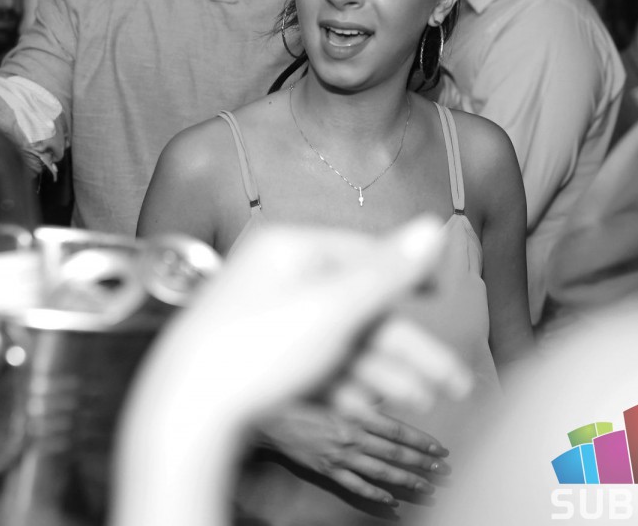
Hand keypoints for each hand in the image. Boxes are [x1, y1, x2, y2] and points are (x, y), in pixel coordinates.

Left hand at [136, 217, 472, 425]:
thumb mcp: (333, 307)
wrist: (185, 412)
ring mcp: (263, 320)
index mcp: (288, 248)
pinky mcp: (255, 359)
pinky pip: (309, 365)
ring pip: (338, 342)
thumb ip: (387, 272)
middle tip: (452, 382)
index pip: (363, 253)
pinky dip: (342, 384)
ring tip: (422, 403)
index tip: (443, 297)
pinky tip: (366, 408)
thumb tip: (432, 226)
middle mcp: (275, 277)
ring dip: (384, 372)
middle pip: (357, 307)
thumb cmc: (253, 350)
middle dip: (407, 348)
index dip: (408, 277)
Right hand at [255, 402, 448, 506]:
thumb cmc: (302, 398)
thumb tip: (388, 397)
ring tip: (426, 487)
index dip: (420, 440)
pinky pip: (356, 486)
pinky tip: (392, 501)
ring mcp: (340, 457)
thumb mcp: (334, 390)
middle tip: (442, 470)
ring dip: (406, 480)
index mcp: (354, 415)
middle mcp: (351, 437)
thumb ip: (361, 397)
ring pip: (380, 472)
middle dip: (421, 462)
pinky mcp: (328, 471)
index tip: (439, 447)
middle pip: (394, 453)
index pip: (396, 430)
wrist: (270, 419)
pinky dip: (375, 494)